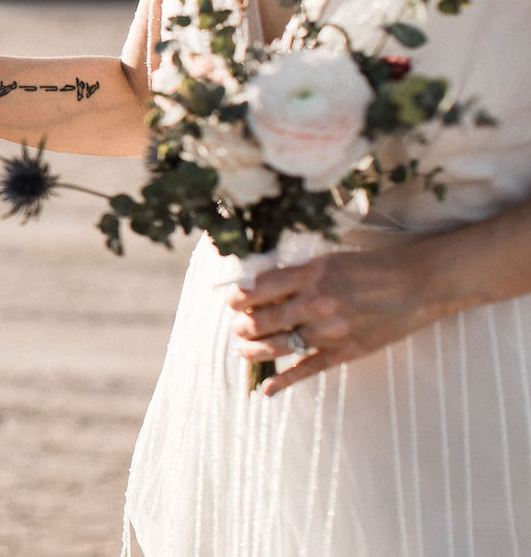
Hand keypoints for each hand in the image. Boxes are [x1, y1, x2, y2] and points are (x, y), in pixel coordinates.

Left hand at [227, 237, 448, 395]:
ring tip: (244, 349)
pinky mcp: (346, 351)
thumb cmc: (370, 268)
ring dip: (254, 350)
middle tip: (239, 326)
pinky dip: (284, 381)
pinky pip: (308, 369)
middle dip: (243, 325)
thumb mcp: (328, 261)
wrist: (417, 284)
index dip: (238, 298)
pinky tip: (266, 389)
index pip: (258, 289)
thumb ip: (294, 274)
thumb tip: (257, 286)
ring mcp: (331, 330)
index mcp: (310, 274)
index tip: (233, 302)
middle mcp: (317, 302)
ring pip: (279, 346)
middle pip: (262, 320)